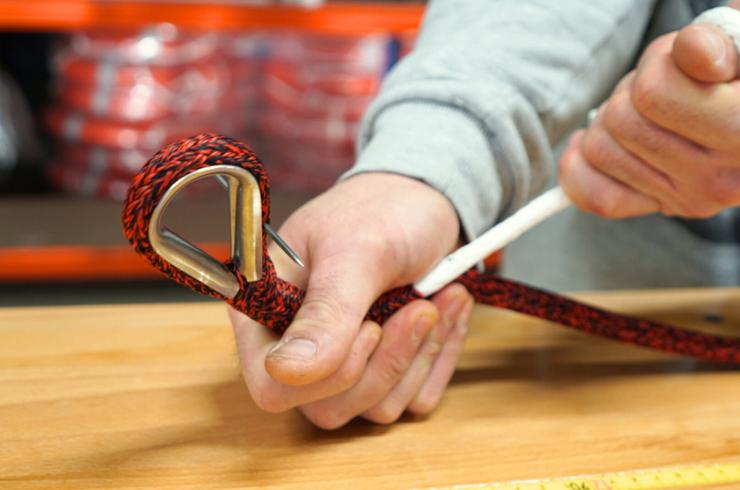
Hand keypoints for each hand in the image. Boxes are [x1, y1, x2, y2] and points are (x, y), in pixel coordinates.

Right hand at [229, 173, 473, 428]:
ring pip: (377, 407)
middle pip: (328, 407)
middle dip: (387, 361)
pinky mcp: (388, 368)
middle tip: (421, 307)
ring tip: (438, 297)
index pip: (272, 388)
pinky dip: (440, 356)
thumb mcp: (357, 252)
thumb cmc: (383, 211)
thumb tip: (285, 372)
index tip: (370, 326)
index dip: (325, 374)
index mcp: (269, 314)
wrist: (427, 201)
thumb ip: (325, 312)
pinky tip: (448, 311)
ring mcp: (345, 363)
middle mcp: (301, 347)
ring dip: (420, 354)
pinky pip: (415, 397)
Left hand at [559, 13, 739, 217]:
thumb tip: (691, 53)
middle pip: (619, 121)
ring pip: (601, 151)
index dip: (655, 64)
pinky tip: (590, 144)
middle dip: (628, 92)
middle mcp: (723, 175)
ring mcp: (694, 198)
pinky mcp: (667, 207)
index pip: (650, 93)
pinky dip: (581, 169)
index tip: (681, 60)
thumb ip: (715, 43)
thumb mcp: (738, 43)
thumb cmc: (737, 71)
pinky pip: (598, 196)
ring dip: (610, 123)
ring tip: (648, 111)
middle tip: (660, 84)